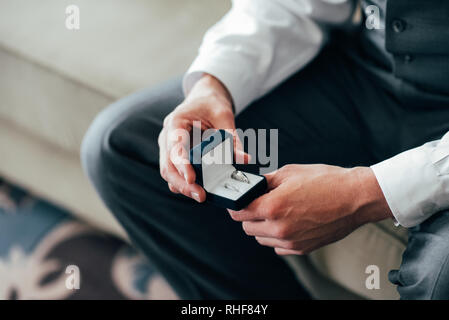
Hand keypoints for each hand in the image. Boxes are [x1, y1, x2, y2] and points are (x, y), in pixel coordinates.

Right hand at [159, 74, 248, 201]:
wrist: (203, 99)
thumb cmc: (211, 105)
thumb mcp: (224, 116)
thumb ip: (232, 138)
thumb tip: (245, 159)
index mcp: (176, 122)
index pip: (174, 146)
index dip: (181, 164)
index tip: (192, 178)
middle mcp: (167, 137)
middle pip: (167, 166)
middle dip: (182, 183)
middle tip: (201, 196)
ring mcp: (169, 148)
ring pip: (169, 173)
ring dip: (183, 187)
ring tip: (202, 196)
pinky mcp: (175, 157)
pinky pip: (176, 174)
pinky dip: (185, 184)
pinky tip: (200, 191)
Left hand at [228, 164, 392, 254]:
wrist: (356, 198)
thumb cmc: (325, 181)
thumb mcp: (290, 172)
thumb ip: (265, 182)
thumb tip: (251, 186)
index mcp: (273, 206)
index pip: (237, 212)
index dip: (236, 204)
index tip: (239, 200)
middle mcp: (279, 228)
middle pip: (247, 227)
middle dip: (249, 214)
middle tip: (260, 203)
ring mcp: (291, 241)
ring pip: (261, 238)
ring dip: (262, 227)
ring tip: (278, 211)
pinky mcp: (302, 248)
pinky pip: (278, 246)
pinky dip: (277, 236)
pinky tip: (289, 222)